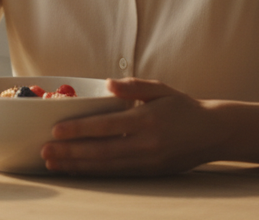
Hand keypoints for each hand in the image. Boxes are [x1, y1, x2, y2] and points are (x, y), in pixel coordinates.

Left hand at [40, 78, 225, 175]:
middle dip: (70, 152)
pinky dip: (94, 173)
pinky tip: (76, 170)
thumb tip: (107, 84)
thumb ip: (134, 85)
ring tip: (53, 163)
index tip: (56, 131)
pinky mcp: (149, 173)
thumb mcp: (161, 89)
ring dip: (77, 166)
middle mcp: (146, 143)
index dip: (79, 130)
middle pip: (101, 150)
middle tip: (45, 151)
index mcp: (147, 119)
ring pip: (105, 166)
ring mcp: (147, 161)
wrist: (213, 133)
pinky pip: (116, 174)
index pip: (106, 126)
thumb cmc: (183, 107)